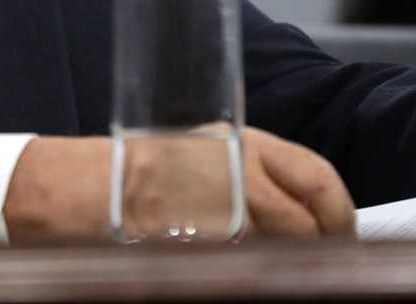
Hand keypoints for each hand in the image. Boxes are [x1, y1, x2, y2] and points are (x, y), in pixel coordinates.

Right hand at [2, 127, 354, 242]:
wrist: (71, 187)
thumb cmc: (133, 168)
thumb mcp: (200, 152)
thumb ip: (248, 174)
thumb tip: (298, 210)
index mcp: (242, 143)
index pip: (318, 178)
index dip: (341, 213)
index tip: (344, 232)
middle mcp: (235, 175)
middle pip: (308, 226)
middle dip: (322, 249)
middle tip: (322, 262)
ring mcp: (216, 216)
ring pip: (279, 253)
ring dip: (285, 264)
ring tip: (277, 268)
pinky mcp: (195, 247)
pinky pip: (240, 268)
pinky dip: (250, 272)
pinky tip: (240, 272)